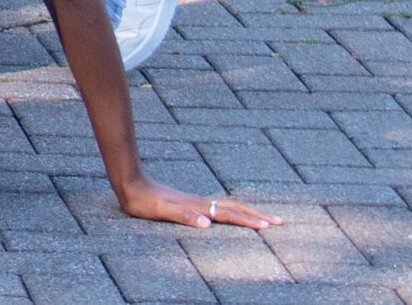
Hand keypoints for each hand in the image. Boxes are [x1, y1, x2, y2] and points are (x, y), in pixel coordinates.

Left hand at [117, 176, 280, 231]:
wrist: (131, 185)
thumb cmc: (144, 201)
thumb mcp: (162, 211)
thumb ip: (184, 216)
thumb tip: (207, 224)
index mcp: (198, 206)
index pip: (230, 215)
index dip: (249, 221)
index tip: (269, 226)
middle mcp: (201, 203)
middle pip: (236, 207)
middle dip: (258, 215)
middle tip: (280, 221)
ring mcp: (196, 202)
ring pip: (228, 206)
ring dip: (248, 212)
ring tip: (264, 218)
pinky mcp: (189, 203)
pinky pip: (217, 208)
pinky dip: (232, 211)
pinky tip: (232, 215)